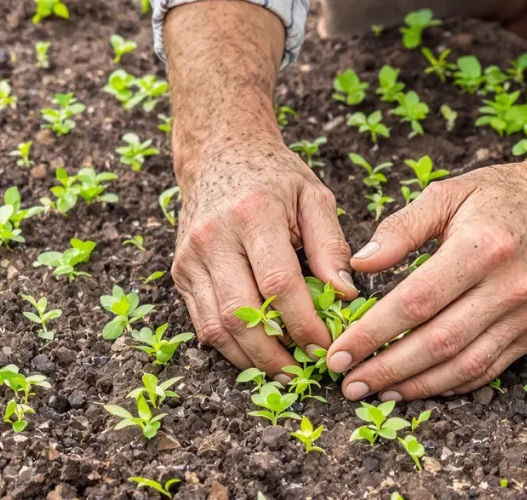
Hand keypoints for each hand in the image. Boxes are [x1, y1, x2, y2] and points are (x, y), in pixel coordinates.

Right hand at [164, 0, 356, 379]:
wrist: (219, 153)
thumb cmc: (275, 177)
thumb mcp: (314, 198)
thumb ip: (332, 246)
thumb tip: (346, 295)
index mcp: (252, 214)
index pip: (278, 284)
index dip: (303, 324)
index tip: (327, 346)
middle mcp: (214, 238)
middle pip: (240, 314)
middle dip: (275, 355)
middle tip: (305, 373)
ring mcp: (191, 257)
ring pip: (215, 328)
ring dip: (251, 359)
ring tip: (284, 371)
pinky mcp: (180, 272)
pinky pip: (202, 323)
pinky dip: (230, 347)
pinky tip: (258, 354)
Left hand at [326, 88, 526, 400]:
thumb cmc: (506, 195)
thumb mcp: (450, 193)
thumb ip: (401, 228)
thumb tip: (358, 265)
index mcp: (481, 248)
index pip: (416, 301)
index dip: (373, 332)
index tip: (338, 351)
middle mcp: (509, 287)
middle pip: (438, 342)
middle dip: (386, 368)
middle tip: (347, 383)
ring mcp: (526, 316)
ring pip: (464, 366)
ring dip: (415, 385)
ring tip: (376, 392)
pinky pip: (487, 369)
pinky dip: (450, 384)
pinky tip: (417, 386)